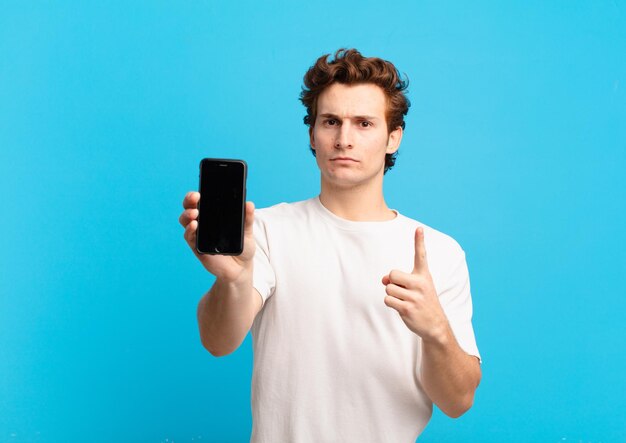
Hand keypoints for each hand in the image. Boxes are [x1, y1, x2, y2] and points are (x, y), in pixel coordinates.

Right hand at [179, 191, 255, 281]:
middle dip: (189, 201)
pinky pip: (189, 237)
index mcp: (213, 215)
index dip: (197, 194)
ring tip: (195, 213)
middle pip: (190, 208)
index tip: (200, 190)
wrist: (240, 268)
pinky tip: (194, 226)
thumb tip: (249, 204)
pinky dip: (190, 230)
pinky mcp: (197, 247)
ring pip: (186, 221)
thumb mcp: (247, 231)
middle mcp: (203, 223)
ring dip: (187, 215)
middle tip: (196, 197)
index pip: (201, 200)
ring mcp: (198, 235)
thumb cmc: (242, 246)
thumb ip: (247, 218)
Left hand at [382, 227, 449, 342]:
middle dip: (392, 282)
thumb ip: (399, 280)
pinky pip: (388, 300)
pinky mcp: (407, 308)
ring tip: (405, 301)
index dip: (419, 241)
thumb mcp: (415, 288)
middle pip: (392, 274)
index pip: (421, 255)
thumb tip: (383, 280)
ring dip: (392, 295)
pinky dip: (391, 303)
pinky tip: (402, 308)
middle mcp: (421, 283)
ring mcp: (415, 296)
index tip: (419, 228)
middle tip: (403, 291)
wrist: (435, 324)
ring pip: (388, 288)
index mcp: (424, 275)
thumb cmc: (422, 301)